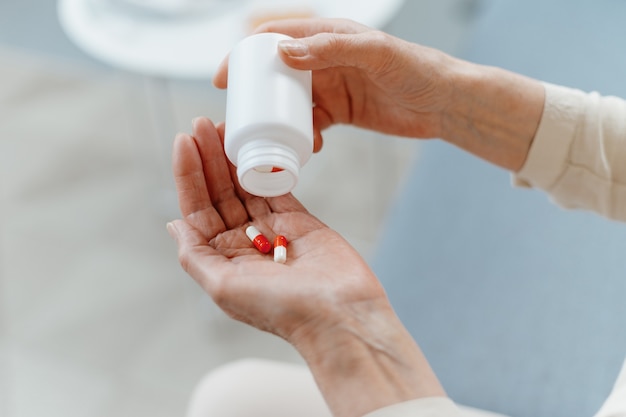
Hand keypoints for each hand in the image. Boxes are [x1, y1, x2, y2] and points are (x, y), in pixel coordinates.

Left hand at [167, 117, 445, 416]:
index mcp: (222, 258)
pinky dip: (264, 165)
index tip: (183, 142)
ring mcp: (271, 229)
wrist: (338, 313)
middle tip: (202, 124)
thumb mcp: (224, 286)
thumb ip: (195, 255)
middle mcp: (243, 242)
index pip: (197, 209)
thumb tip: (173, 225)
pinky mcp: (298, 219)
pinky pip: (276, 187)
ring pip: (245, 185)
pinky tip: (251, 145)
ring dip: (231, 157)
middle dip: (208, 158)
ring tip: (222, 126)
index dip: (188, 175)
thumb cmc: (281, 308)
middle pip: (218, 192)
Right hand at [214, 18, 544, 169]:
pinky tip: (310, 148)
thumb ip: (331, 49)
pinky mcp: (340, 111)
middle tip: (245, 122)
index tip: (224, 80)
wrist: (445, 102)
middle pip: (276, 75)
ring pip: (291, 103)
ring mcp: (331, 86)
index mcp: (327, 36)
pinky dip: (304, 136)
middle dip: (258, 97)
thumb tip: (282, 53)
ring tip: (282, 143)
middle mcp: (324, 60)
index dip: (244, 57)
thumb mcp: (374, 54)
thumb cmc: (417, 69)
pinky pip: (310, 123)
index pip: (273, 40)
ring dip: (282, 122)